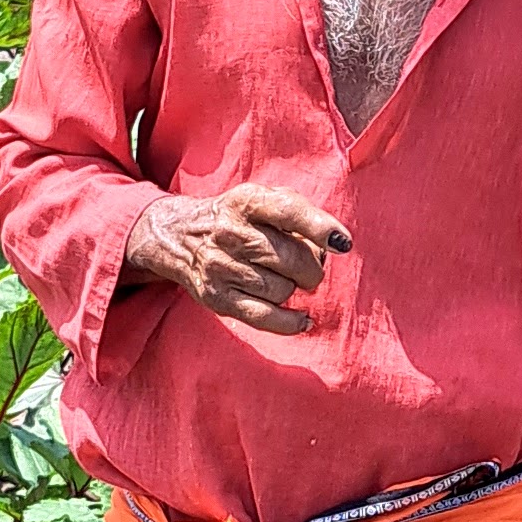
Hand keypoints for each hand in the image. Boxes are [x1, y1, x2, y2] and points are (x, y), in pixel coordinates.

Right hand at [122, 181, 350, 336]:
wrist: (178, 236)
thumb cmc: (237, 218)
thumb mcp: (260, 200)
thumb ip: (297, 212)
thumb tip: (333, 245)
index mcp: (246, 201)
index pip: (287, 211)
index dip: (319, 227)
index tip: (342, 243)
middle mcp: (230, 233)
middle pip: (292, 259)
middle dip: (312, 268)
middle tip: (307, 266)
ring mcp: (221, 268)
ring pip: (283, 289)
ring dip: (294, 288)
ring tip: (283, 278)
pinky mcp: (217, 298)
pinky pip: (265, 318)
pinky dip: (290, 322)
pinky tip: (302, 318)